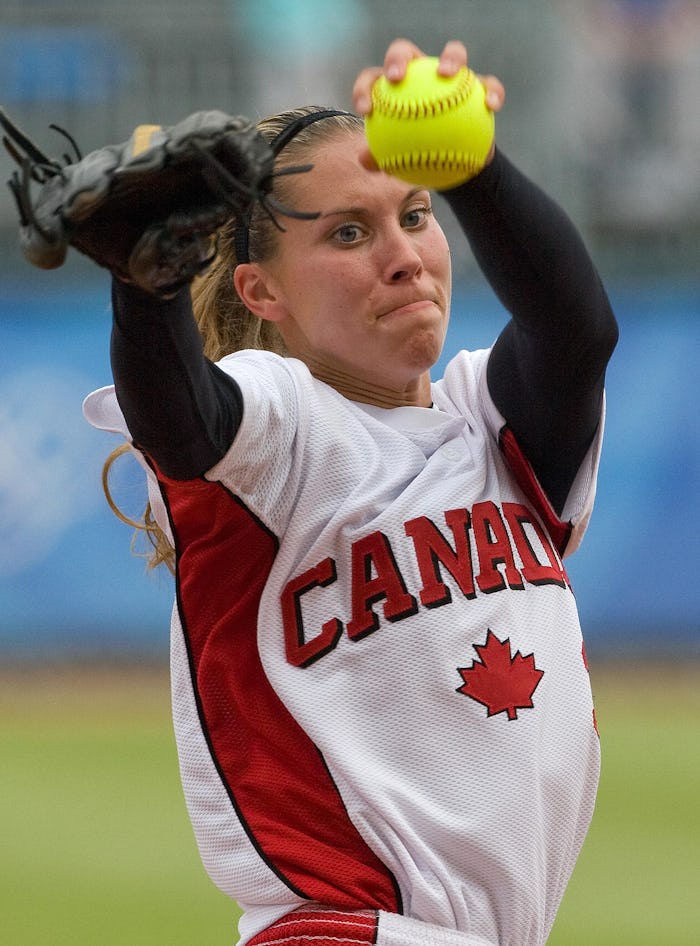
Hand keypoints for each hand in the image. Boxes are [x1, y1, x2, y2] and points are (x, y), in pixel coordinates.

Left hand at [352, 39, 504, 169]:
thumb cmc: (419, 158)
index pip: (375, 78)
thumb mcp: (399, 162)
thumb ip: (381, 157)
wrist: (454, 164)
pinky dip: (492, 92)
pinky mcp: (479, 86)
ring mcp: (452, 77)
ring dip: (451, 59)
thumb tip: (364, 160)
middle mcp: (421, 73)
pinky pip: (488, 84)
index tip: (366, 109)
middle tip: (396, 78)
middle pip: (406, 52)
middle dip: (398, 58)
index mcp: (396, 87)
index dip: (366, 87)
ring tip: (447, 75)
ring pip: (453, 54)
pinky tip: (491, 105)